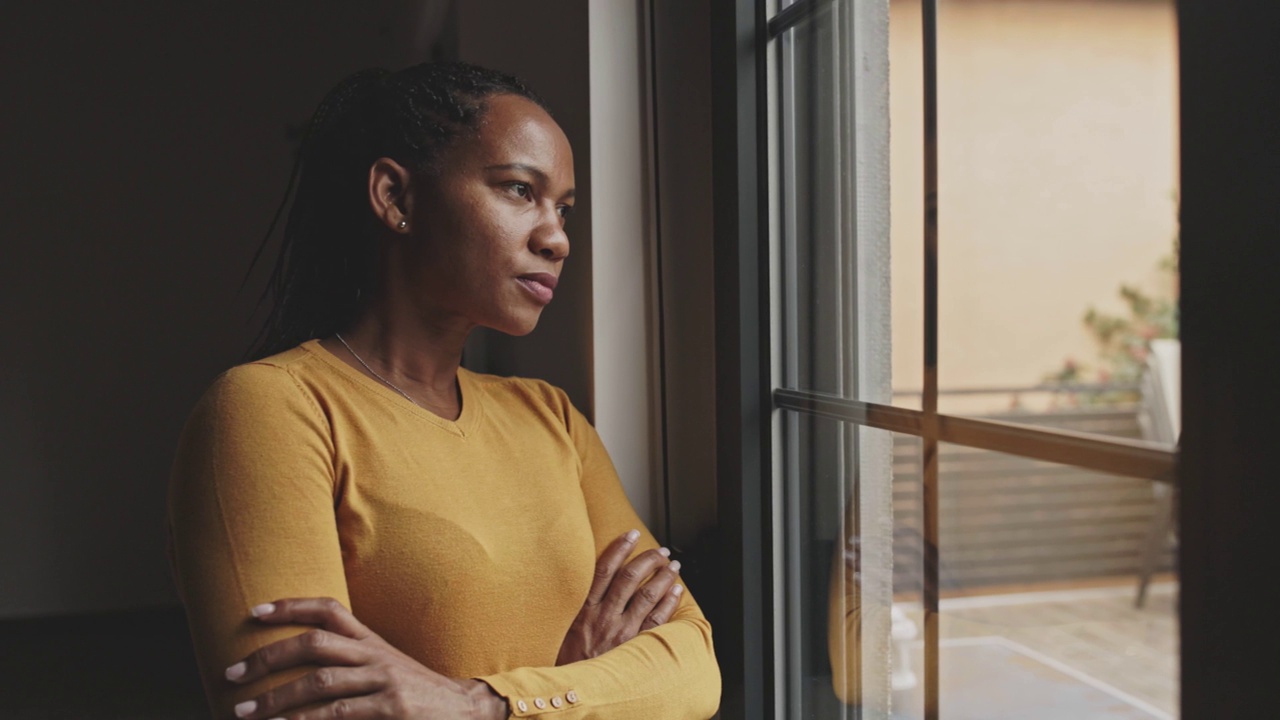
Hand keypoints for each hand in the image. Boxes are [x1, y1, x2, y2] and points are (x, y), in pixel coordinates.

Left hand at [223, 598, 505, 719]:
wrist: (466, 713)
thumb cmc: (417, 696)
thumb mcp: (386, 670)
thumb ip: (351, 664)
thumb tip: (300, 671)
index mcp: (372, 642)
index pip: (329, 608)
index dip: (290, 605)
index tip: (254, 611)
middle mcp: (375, 656)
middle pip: (314, 642)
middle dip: (267, 657)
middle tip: (231, 674)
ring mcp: (384, 681)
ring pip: (319, 681)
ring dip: (275, 698)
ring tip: (242, 711)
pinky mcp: (391, 710)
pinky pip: (338, 714)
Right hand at [556, 529, 683, 664]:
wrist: (573, 690)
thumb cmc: (568, 660)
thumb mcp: (565, 627)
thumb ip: (578, 605)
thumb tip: (593, 580)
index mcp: (584, 608)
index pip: (604, 570)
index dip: (619, 548)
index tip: (631, 534)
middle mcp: (603, 616)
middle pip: (629, 578)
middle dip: (648, 560)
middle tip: (660, 551)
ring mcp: (620, 631)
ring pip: (646, 595)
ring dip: (663, 577)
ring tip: (673, 565)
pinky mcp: (634, 646)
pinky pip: (656, 620)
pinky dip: (668, 602)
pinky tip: (676, 590)